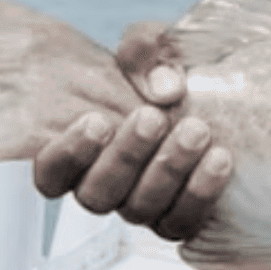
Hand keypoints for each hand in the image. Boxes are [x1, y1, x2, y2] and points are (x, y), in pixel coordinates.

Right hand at [32, 21, 232, 241]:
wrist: (216, 91)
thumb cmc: (169, 70)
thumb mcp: (155, 46)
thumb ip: (146, 50)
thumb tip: (164, 88)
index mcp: (81, 148)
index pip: (52, 171)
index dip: (68, 154)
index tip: (97, 120)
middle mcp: (104, 183)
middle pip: (97, 194)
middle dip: (125, 155)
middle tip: (153, 118)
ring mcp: (140, 204)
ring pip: (138, 210)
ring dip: (166, 171)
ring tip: (195, 131)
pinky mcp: (178, 215)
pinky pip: (181, 223)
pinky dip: (200, 193)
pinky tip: (219, 159)